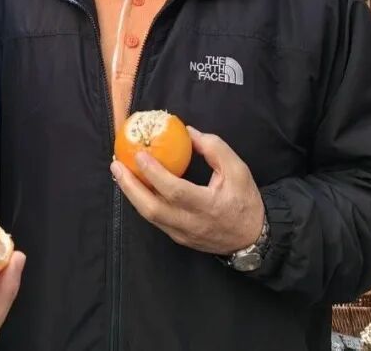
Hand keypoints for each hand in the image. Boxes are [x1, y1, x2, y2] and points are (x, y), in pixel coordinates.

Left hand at [111, 126, 264, 256]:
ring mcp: (182, 234)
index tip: (140, 154)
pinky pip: (155, 219)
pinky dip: (141, 201)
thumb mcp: (239, 170)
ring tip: (120, 173)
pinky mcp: (178, 237)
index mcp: (208, 206)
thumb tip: (188, 133)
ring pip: (149, 216)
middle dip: (130, 187)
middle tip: (117, 165)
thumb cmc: (246, 201)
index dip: (155, 174)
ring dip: (131, 193)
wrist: (253, 238)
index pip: (175, 191)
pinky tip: (135, 186)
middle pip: (151, 209)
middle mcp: (191, 223)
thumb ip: (214, 148)